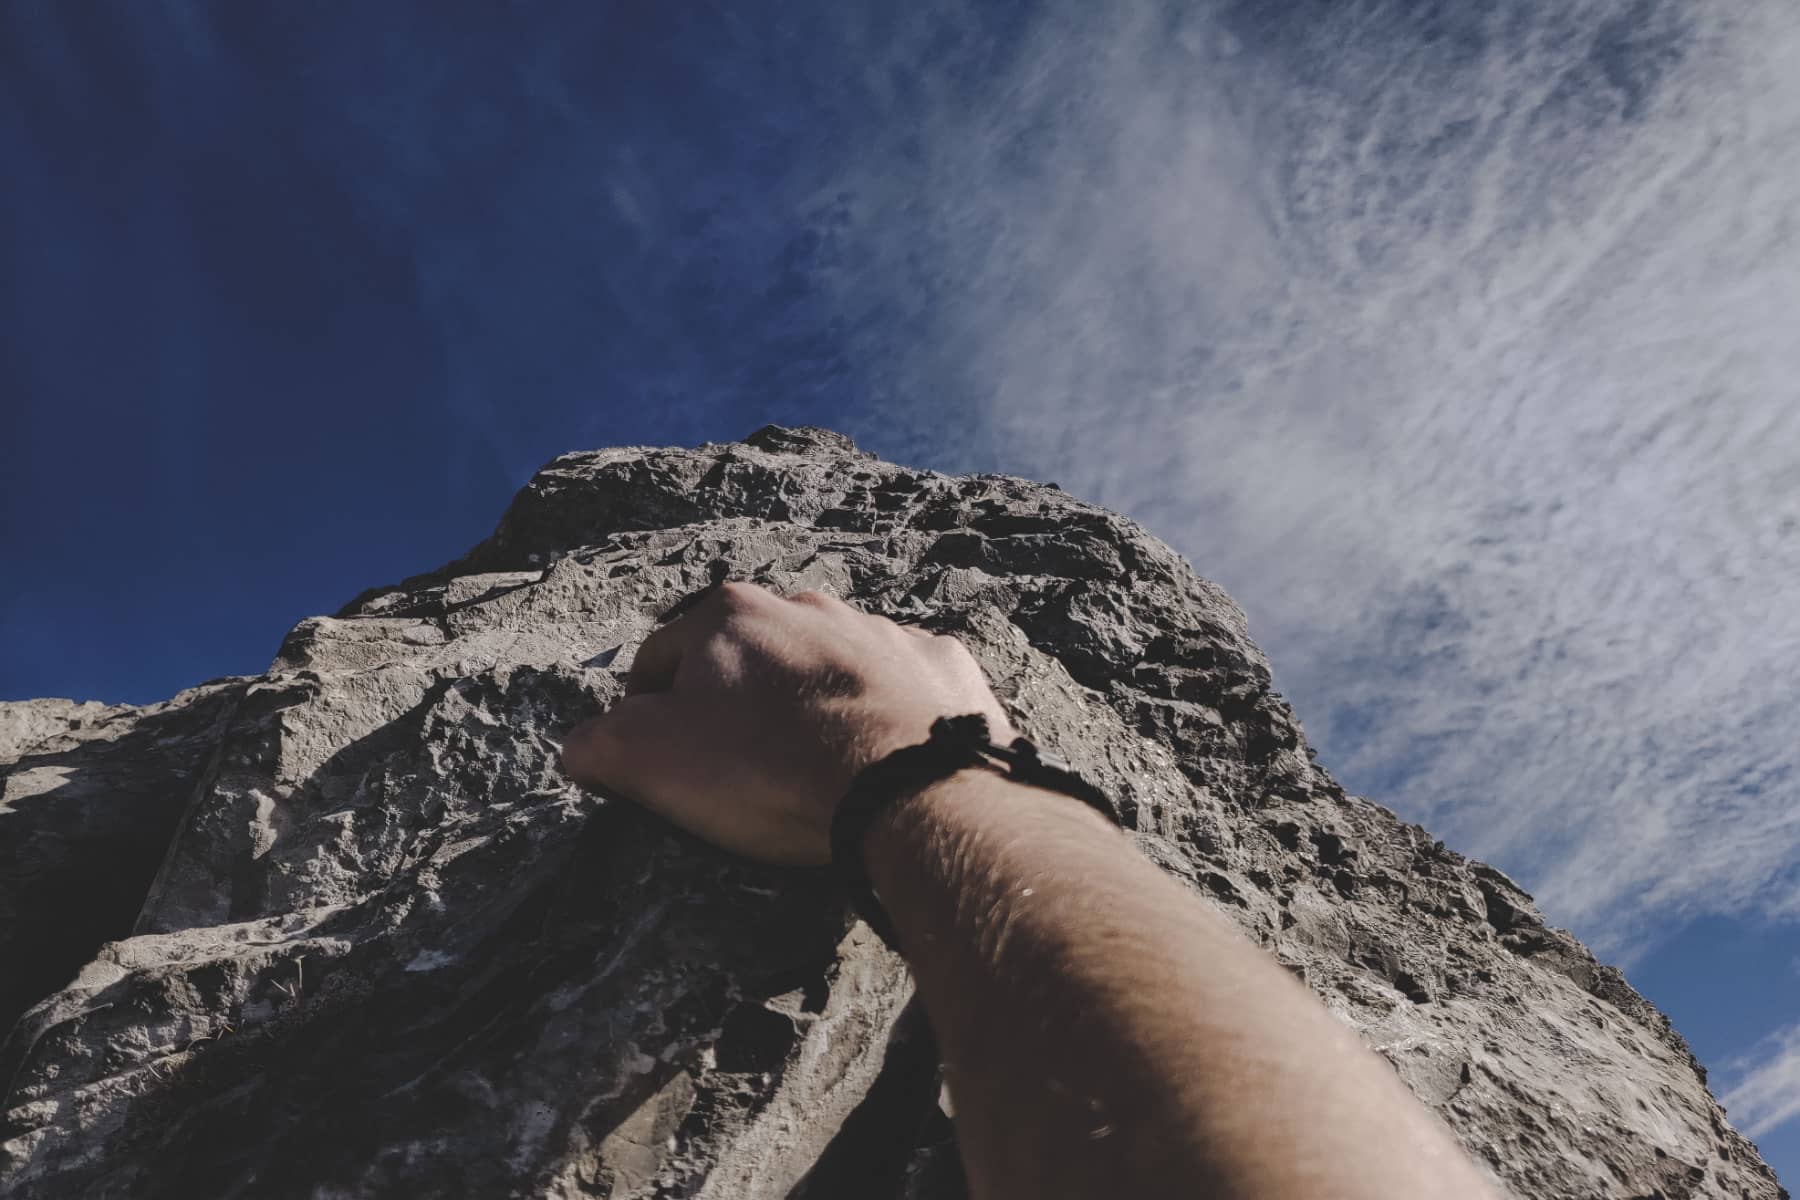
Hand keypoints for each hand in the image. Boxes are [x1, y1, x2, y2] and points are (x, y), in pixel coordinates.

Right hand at [560, 581, 1018, 864]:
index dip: (647, 715)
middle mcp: (806, 605)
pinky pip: (900, 685)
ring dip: (814, 704)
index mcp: (728, 616)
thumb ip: (599, 744)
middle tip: (744, 771)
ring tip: (817, 767)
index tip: (659, 762)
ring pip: (827, 665)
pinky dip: (886, 715)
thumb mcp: (650, 763)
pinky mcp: (939, 664)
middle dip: (739, 704)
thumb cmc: (770, 770)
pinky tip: (883, 760)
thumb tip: (582, 745)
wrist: (908, 787)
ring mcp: (880, 630)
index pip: (659, 660)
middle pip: (749, 658)